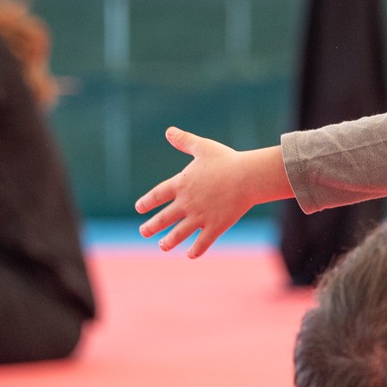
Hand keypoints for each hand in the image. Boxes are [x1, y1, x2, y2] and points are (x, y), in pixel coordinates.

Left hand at [134, 127, 289, 257]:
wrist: (247, 178)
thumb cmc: (227, 161)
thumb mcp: (203, 147)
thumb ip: (184, 140)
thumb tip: (168, 131)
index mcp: (181, 184)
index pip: (157, 195)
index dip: (147, 202)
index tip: (140, 208)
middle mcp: (186, 203)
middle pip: (163, 218)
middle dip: (151, 227)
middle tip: (143, 232)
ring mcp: (200, 217)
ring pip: (179, 234)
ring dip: (169, 241)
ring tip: (162, 246)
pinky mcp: (215, 227)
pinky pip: (202, 242)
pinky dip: (195, 250)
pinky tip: (190, 255)